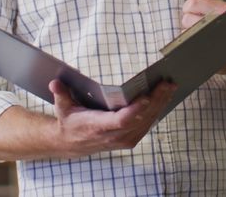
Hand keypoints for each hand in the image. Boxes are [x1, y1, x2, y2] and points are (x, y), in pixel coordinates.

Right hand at [47, 78, 175, 157]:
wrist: (72, 143)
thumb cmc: (70, 122)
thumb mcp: (62, 107)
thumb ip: (61, 94)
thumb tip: (55, 83)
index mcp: (98, 127)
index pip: (121, 120)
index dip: (135, 110)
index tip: (146, 96)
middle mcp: (114, 136)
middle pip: (140, 118)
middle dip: (156, 100)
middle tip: (167, 83)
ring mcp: (125, 139)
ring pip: (148, 121)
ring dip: (161, 103)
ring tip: (170, 86)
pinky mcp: (131, 138)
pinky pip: (148, 124)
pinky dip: (158, 110)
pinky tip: (165, 96)